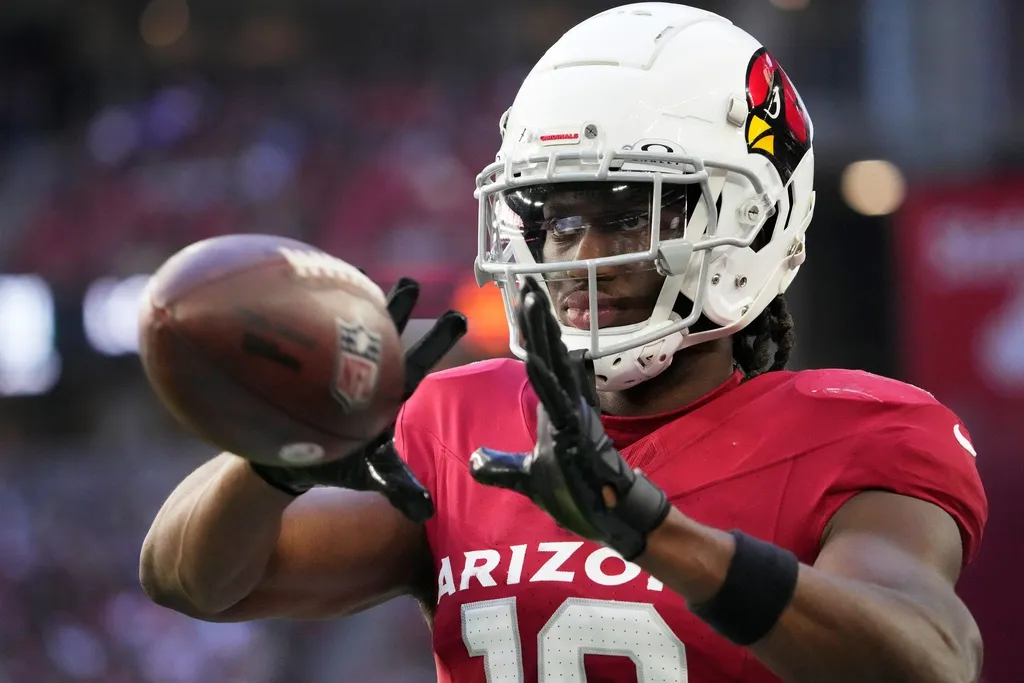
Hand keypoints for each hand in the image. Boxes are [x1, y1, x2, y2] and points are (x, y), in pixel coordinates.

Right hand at [251, 277, 466, 522]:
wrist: (289, 461)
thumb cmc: (336, 464)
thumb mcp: (372, 474)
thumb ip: (400, 486)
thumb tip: (427, 510)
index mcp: (388, 390)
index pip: (419, 360)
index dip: (437, 339)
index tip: (457, 315)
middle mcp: (364, 371)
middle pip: (385, 335)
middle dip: (398, 308)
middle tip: (411, 280)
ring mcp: (331, 365)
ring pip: (344, 327)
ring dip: (352, 301)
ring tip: (362, 273)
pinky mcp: (301, 365)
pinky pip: (303, 333)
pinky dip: (305, 313)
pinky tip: (299, 285)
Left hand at [469, 277, 669, 558]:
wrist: (611, 517)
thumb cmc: (578, 491)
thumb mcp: (528, 478)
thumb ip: (499, 467)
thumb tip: (473, 460)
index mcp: (556, 407)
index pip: (542, 360)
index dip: (534, 331)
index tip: (523, 296)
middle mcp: (569, 405)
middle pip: (551, 353)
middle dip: (538, 318)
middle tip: (526, 281)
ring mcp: (576, 418)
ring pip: (556, 368)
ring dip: (543, 335)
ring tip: (532, 303)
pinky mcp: (579, 436)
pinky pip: (559, 404)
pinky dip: (546, 381)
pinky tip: (533, 360)